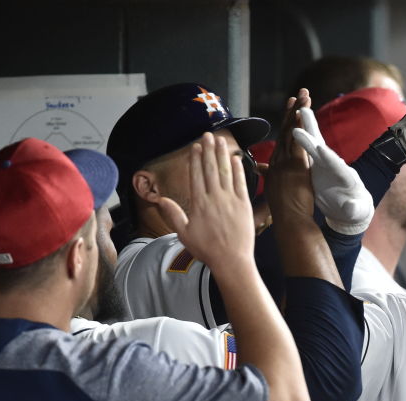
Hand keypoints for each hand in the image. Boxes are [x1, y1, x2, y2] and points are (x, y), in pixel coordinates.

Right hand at [158, 132, 254, 272]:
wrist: (232, 261)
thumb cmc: (207, 250)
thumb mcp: (184, 234)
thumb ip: (173, 215)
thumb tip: (161, 200)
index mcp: (199, 204)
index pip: (196, 175)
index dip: (196, 159)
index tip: (195, 147)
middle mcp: (214, 198)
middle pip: (210, 168)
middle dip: (208, 150)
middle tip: (207, 135)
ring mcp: (230, 200)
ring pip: (225, 171)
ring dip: (222, 154)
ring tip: (220, 140)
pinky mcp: (244, 205)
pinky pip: (241, 182)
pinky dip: (238, 169)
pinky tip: (236, 158)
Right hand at [266, 92, 315, 223]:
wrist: (290, 223)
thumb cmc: (285, 212)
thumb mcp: (276, 189)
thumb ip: (270, 175)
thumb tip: (260, 167)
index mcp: (275, 167)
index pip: (281, 139)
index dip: (287, 122)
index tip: (291, 106)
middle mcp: (278, 162)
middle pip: (285, 131)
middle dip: (292, 111)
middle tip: (298, 93)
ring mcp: (285, 163)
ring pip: (291, 132)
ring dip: (298, 112)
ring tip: (303, 95)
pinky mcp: (295, 167)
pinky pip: (297, 141)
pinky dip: (300, 126)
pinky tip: (303, 112)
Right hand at [292, 105, 373, 234]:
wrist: (351, 208)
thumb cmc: (355, 211)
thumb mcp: (355, 212)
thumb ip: (352, 209)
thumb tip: (350, 209)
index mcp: (346, 178)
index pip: (336, 166)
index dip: (328, 158)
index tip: (320, 149)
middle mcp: (336, 166)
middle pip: (324, 147)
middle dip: (314, 134)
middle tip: (305, 115)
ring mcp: (326, 162)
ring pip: (314, 142)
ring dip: (306, 126)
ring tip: (299, 108)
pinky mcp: (317, 164)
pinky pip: (307, 147)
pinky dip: (299, 135)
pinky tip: (291, 122)